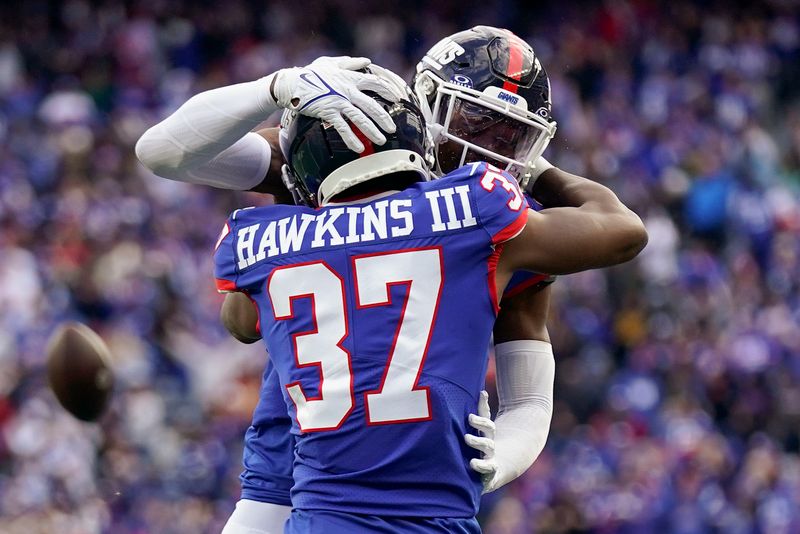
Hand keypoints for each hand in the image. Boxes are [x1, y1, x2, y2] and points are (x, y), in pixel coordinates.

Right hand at [271, 56, 398, 152]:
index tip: (396, 98)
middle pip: (371, 105)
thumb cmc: (309, 73)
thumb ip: (349, 63)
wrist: (291, 83)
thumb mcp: (330, 63)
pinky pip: (343, 127)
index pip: (374, 82)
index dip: (387, 90)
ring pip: (360, 118)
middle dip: (384, 118)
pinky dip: (351, 138)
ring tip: (381, 140)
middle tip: (392, 128)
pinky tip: (359, 148)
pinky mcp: (328, 112)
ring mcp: (338, 102)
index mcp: (349, 78)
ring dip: (372, 131)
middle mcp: (347, 90)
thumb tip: (366, 61)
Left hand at [464, 390, 500, 493]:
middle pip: (486, 443)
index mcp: (488, 434)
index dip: (480, 421)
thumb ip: (483, 410)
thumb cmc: (486, 441)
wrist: (502, 463)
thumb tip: (482, 391)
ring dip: (479, 462)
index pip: (487, 425)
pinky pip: (486, 479)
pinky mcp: (489, 477)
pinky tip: (478, 483)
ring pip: (486, 461)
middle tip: (467, 438)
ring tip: (472, 462)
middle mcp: (490, 449)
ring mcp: (490, 463)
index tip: (469, 417)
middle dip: (477, 441)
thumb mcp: (485, 426)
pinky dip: (482, 480)